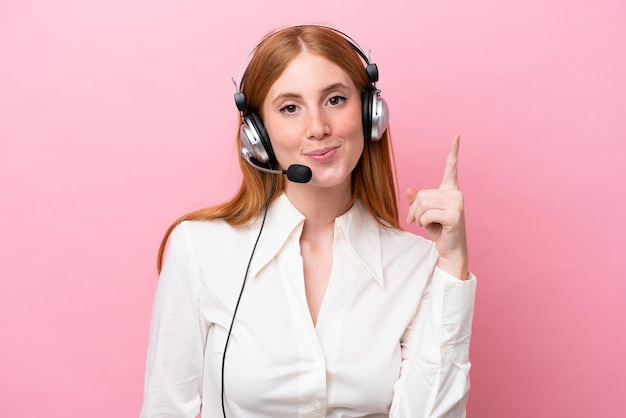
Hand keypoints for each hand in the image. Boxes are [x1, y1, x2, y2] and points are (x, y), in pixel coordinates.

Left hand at [406, 134, 468, 279]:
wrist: (450, 248)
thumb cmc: (438, 229)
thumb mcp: (424, 213)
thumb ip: (417, 200)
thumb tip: (410, 190)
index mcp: (450, 190)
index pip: (451, 167)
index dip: (453, 151)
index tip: (457, 136)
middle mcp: (456, 194)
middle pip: (422, 194)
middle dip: (414, 210)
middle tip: (417, 221)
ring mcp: (457, 203)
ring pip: (422, 204)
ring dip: (417, 217)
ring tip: (424, 224)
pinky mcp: (455, 215)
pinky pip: (427, 214)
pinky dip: (422, 222)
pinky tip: (432, 227)